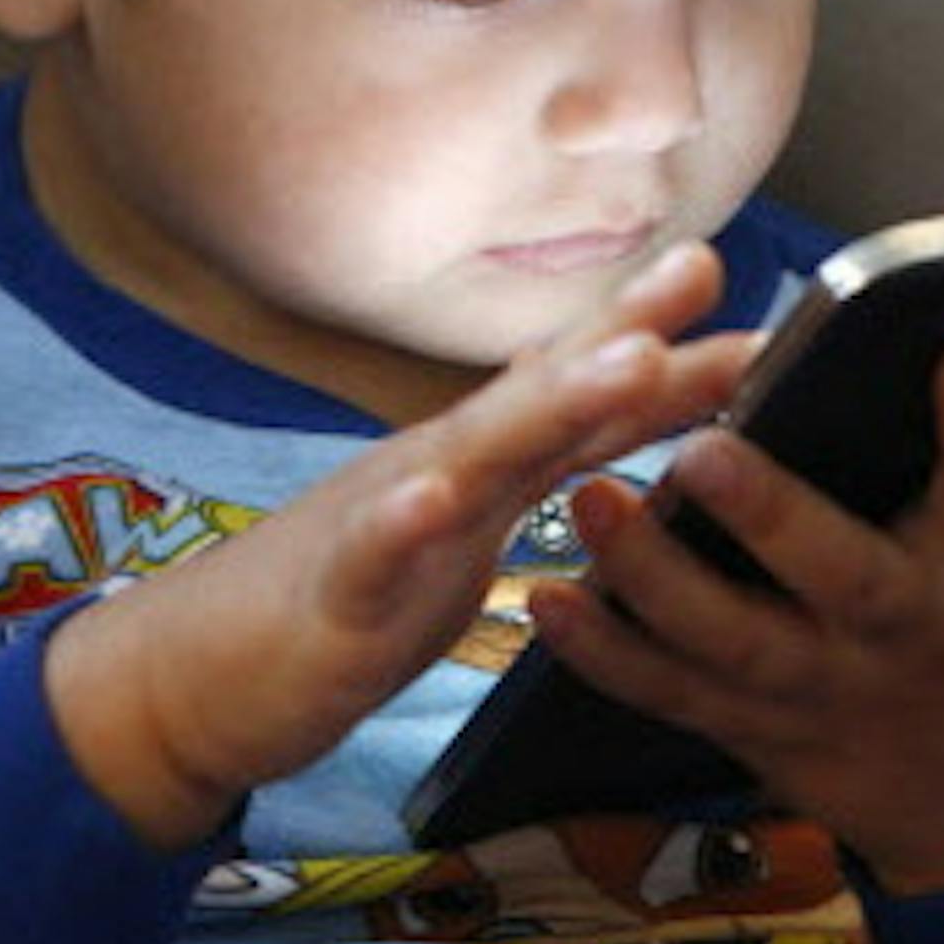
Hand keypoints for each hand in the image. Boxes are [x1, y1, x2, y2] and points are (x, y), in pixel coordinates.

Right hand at [43, 243, 759, 847]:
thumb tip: (620, 417)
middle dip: (627, 332)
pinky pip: (369, 558)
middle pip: (544, 395)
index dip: (665, 350)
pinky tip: (428, 499)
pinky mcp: (334, 600)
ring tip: (626, 363)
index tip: (751, 304)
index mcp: (478, 467)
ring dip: (551, 404)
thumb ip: (535, 468)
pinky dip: (400, 523)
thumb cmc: (342, 599)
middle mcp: (439, 473)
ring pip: (476, 457)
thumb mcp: (462, 526)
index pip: (583, 397)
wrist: (191, 675)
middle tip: (706, 268)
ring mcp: (383, 527)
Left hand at [528, 343, 943, 893]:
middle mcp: (900, 627)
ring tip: (589, 497)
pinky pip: (672, 693)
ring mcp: (823, 685)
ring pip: (732, 639)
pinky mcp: (758, 727)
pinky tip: (547, 599)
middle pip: (841, 575)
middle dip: (773, 516)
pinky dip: (606, 653)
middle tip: (703, 450)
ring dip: (654, 576)